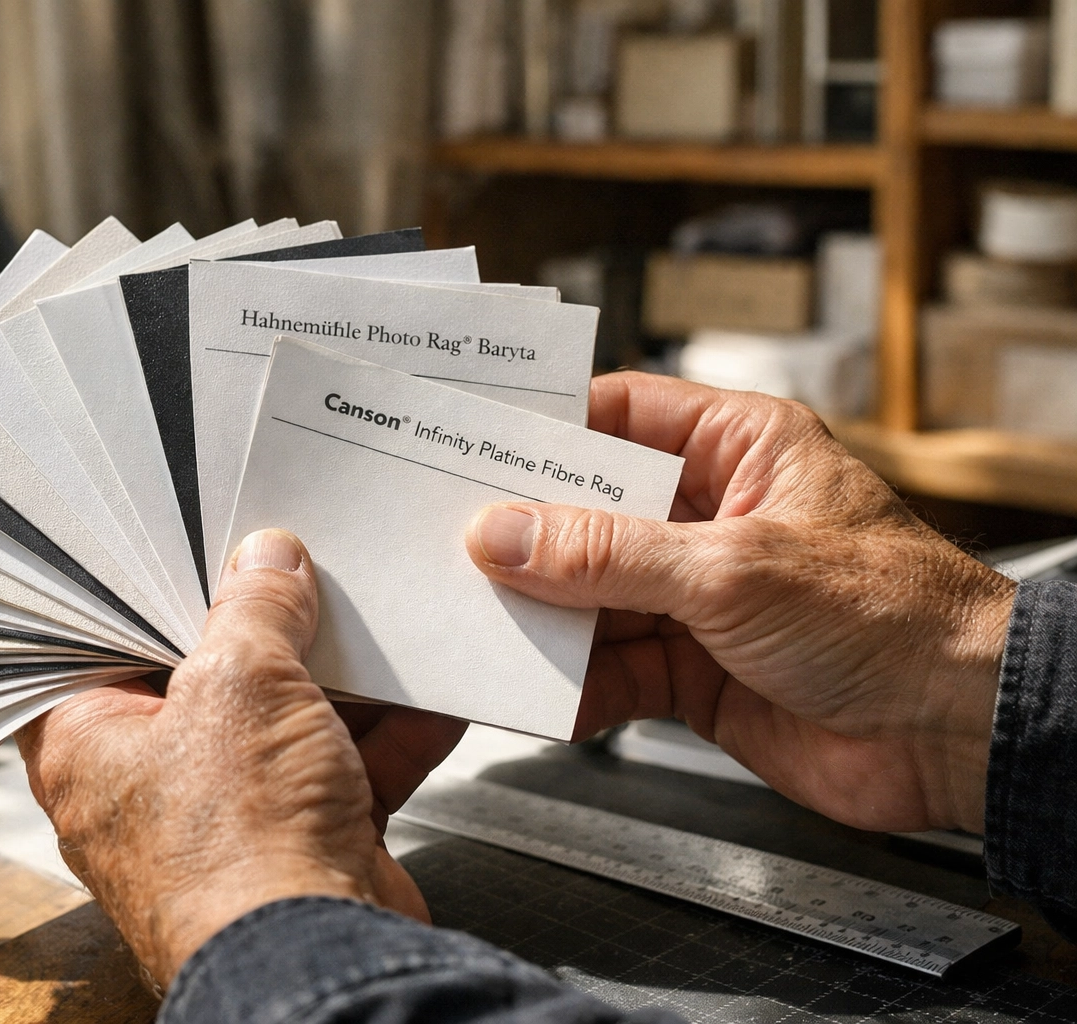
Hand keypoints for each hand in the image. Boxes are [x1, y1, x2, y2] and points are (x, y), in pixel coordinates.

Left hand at [16, 529, 465, 987]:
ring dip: (337, 682)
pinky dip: (385, 735)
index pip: (102, 645)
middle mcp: (148, 786)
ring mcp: (229, 819)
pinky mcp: (300, 845)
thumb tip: (267, 564)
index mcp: (88, 744)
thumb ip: (253, 608)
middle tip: (296, 573)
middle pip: (205, 679)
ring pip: (283, 724)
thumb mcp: (240, 682)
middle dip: (265, 632)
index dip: (151, 594)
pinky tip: (424, 693)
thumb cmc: (236, 852)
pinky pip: (341, 770)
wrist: (321, 959)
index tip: (197, 551)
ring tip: (370, 625)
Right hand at [466, 372, 1014, 835]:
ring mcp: (699, 595)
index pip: (618, 417)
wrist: (961, 736)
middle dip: (525, 536)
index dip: (543, 432)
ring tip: (479, 623)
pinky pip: (611, 668)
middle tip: (449, 542)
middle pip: (589, 513)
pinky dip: (574, 684)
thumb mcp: (732, 568)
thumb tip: (504, 534)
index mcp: (738, 450)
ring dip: (542, 616)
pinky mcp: (694, 668)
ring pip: (591, 595)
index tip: (469, 447)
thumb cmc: (898, 618)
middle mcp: (712, 515)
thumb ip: (607, 555)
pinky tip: (541, 690)